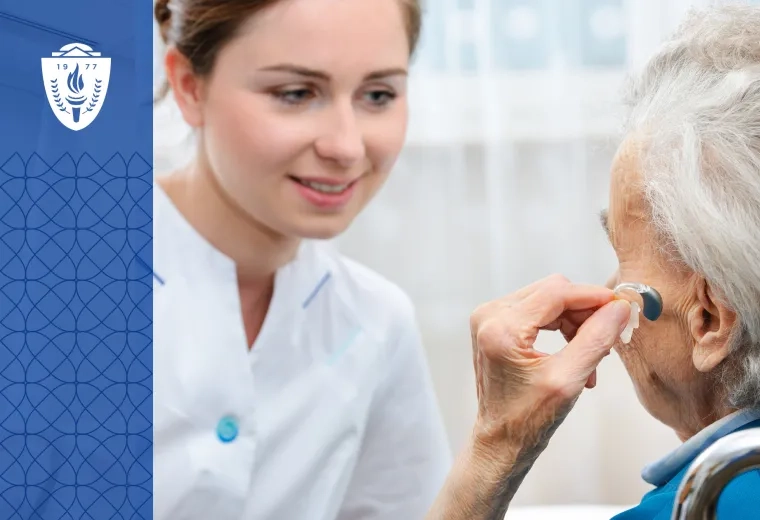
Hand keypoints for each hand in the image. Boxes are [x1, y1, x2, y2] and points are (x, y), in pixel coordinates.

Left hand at [469, 273, 630, 452]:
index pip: (555, 293)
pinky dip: (561, 328)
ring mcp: (489, 319)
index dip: (593, 296)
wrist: (501, 440)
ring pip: (548, 300)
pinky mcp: (495, 325)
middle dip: (585, 313)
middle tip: (607, 341)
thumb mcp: (568, 380)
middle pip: (552, 292)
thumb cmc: (527, 420)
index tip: (621, 306)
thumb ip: (595, 339)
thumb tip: (619, 308)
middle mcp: (489, 316)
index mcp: (500, 328)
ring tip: (591, 358)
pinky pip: (538, 312)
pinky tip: (576, 354)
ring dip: (575, 324)